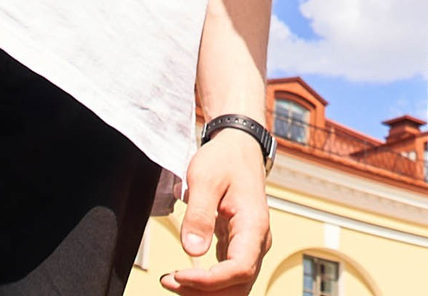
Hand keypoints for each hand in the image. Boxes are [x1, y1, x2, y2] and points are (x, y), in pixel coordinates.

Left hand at [163, 129, 269, 291]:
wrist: (239, 147)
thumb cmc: (225, 159)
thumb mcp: (205, 178)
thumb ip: (198, 215)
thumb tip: (192, 250)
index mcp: (254, 225)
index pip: (239, 269)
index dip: (210, 281)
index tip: (179, 275)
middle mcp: (257, 240)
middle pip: (239, 285)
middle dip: (204, 292)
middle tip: (169, 280)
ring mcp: (250, 245)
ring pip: (234, 286)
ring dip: (205, 291)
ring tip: (172, 280)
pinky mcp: (239, 246)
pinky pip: (228, 276)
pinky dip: (207, 283)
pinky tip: (183, 277)